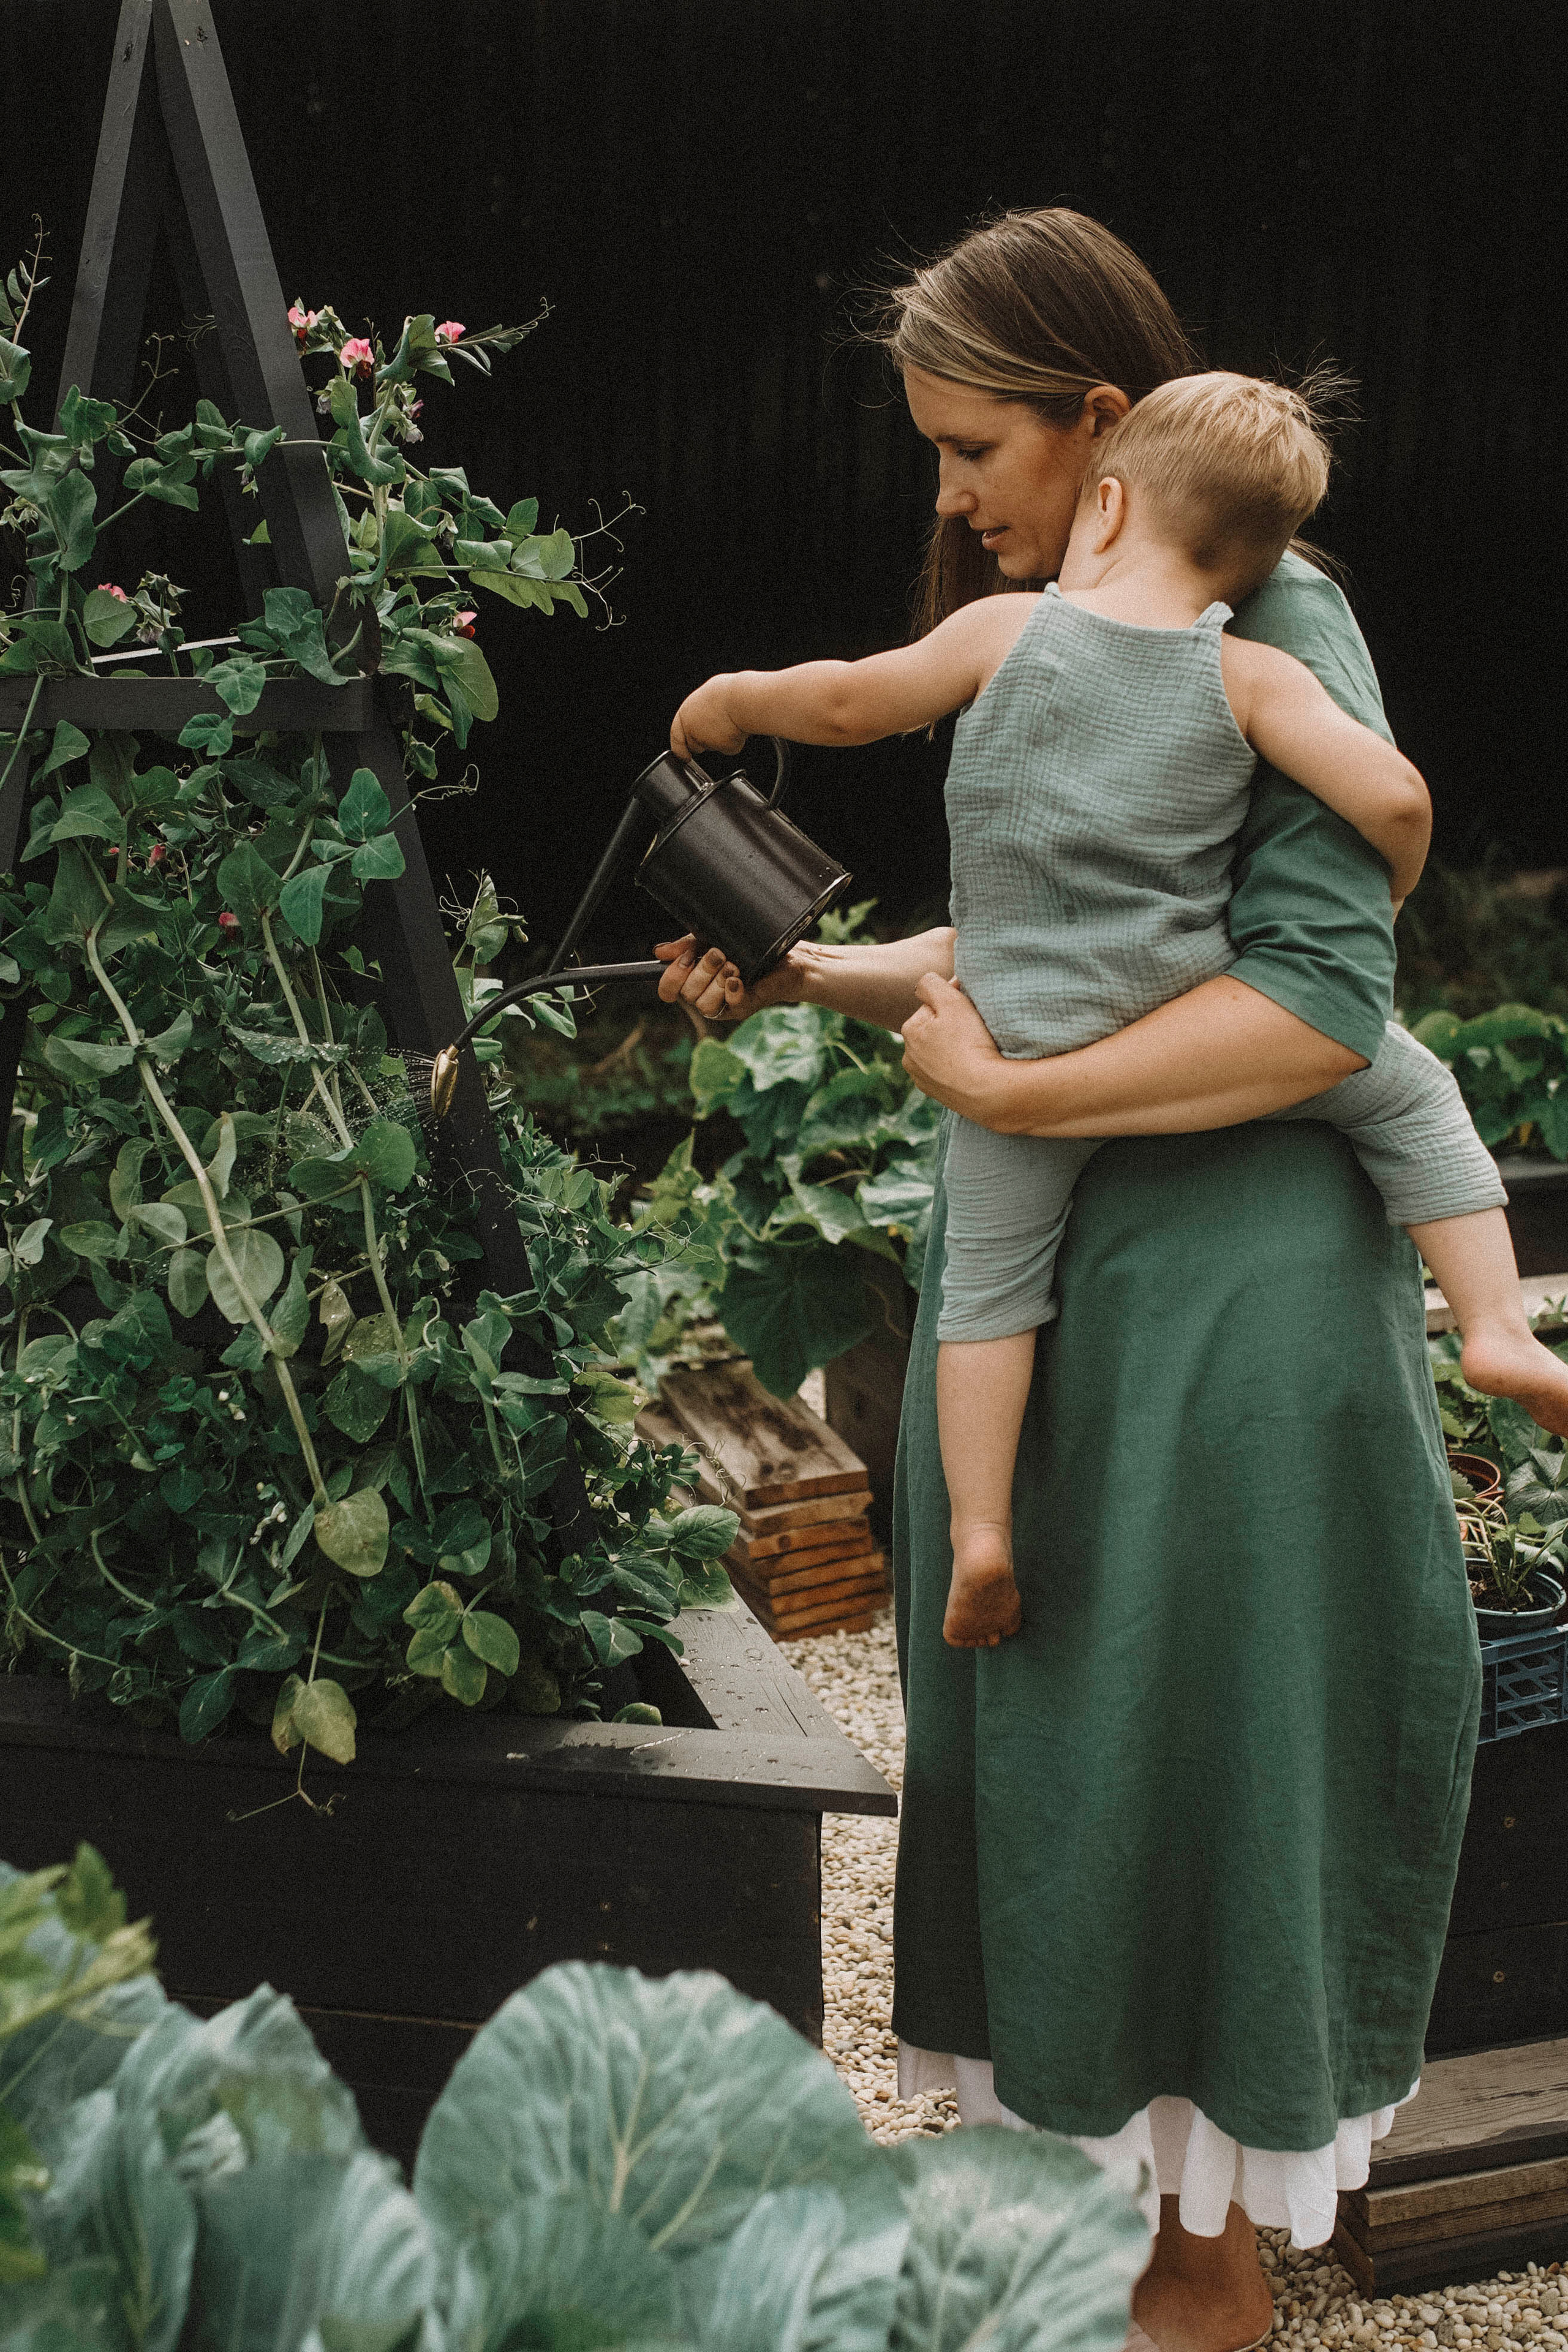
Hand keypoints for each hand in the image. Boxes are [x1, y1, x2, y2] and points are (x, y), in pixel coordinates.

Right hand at [654, 935, 808, 1020]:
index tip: (684, 960)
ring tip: (734, 964)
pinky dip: (731, 990)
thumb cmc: (748, 948)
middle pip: (686, 993)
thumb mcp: (710, 939)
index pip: (668, 990)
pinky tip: (738, 978)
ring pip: (704, 1003)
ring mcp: (723, 1005)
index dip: (670, 978)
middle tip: (719, 953)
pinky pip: (729, 1006)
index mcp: (694, 979)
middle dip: (701, 969)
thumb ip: (686, 946)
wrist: (785, 955)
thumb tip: (659, 951)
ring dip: (717, 980)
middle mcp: (705, 995)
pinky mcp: (742, 1009)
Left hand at [671, 676, 747, 762]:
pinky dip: (734, 741)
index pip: (677, 738)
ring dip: (719, 740)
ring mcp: (707, 741)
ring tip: (729, 722)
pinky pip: (729, 748)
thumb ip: (698, 713)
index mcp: (685, 715)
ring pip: (713, 746)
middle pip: (695, 745)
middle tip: (716, 728)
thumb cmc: (726, 693)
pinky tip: (737, 728)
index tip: (683, 756)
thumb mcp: (705, 699)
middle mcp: (693, 730)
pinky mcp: (723, 747)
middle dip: (703, 741)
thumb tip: (702, 720)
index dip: (680, 749)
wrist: (741, 699)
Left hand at [900, 972, 1016, 1125]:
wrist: (988, 1091)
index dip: (955, 1002)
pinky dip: (960, 1068)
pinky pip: (950, 1073)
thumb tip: (925, 983)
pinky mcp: (939, 1096)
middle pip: (936, 1030)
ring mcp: (924, 1080)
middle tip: (976, 1030)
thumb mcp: (951, 1001)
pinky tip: (974, 1068)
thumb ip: (932, 984)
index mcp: (909, 1032)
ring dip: (956, 1048)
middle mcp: (909, 1058)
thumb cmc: (970, 1043)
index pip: (934, 1005)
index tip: (972, 1008)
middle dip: (953, 1026)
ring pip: (942, 1052)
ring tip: (976, 1049)